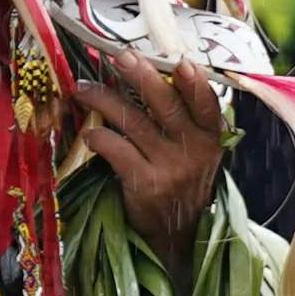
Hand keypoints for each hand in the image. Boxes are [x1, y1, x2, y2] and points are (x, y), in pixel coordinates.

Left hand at [73, 59, 227, 262]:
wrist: (179, 238)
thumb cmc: (184, 185)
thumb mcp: (200, 154)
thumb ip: (188, 123)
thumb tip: (157, 76)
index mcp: (211, 138)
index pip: (207, 105)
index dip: (196, 84)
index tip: (182, 62)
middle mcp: (194, 151)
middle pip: (167, 106)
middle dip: (142, 77)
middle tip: (120, 57)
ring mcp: (170, 169)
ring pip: (134, 123)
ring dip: (105, 101)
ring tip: (83, 89)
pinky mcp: (145, 185)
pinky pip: (118, 151)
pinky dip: (100, 137)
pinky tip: (89, 133)